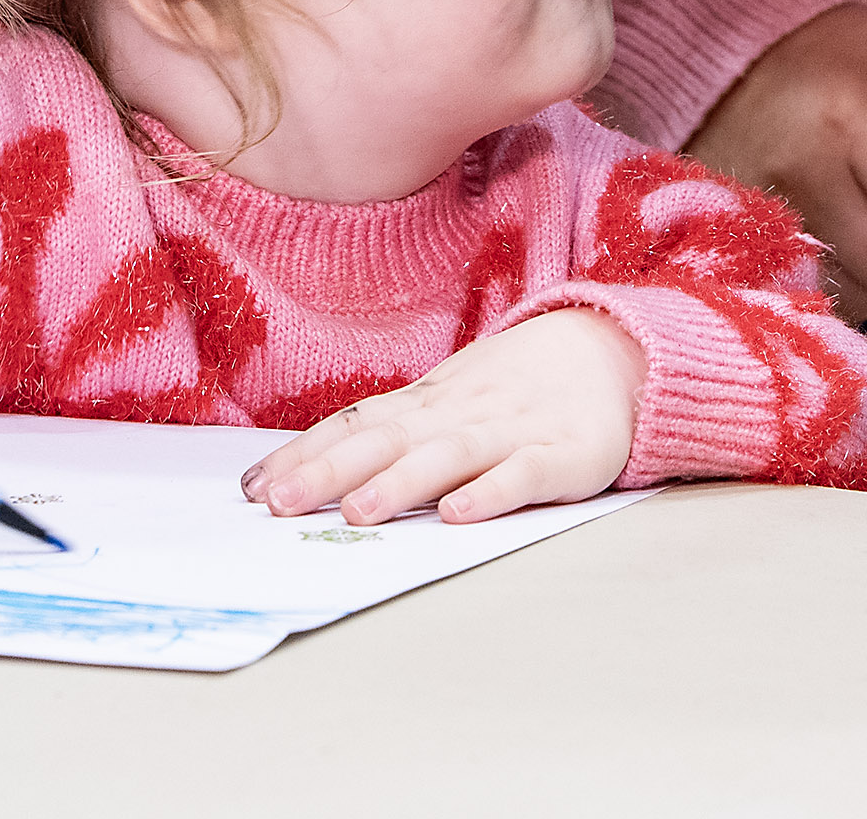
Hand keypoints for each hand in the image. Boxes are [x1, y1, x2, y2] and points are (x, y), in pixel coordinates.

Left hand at [241, 310, 646, 525]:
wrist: (614, 353)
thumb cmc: (517, 388)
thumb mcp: (450, 398)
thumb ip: (393, 431)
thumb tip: (314, 467)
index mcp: (428, 403)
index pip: (355, 424)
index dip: (303, 453)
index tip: (252, 487)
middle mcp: (459, 413)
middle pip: (387, 440)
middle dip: (329, 471)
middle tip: (279, 504)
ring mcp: (510, 431)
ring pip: (448, 455)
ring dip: (403, 482)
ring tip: (359, 511)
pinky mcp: (561, 456)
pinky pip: (523, 475)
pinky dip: (491, 492)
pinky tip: (461, 513)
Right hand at [684, 3, 866, 319]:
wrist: (718, 68)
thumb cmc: (831, 58)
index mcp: (848, 119)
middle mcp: (801, 176)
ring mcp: (760, 220)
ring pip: (860, 299)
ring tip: (859, 221)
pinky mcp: (734, 249)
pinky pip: (811, 304)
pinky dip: (832, 287)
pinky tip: (828, 243)